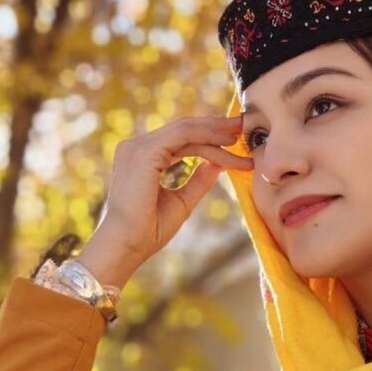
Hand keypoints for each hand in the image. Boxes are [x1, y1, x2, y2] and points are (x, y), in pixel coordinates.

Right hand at [89, 114, 253, 278]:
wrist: (127, 245)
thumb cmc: (148, 230)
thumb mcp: (181, 201)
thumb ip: (198, 181)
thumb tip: (218, 166)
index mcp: (141, 158)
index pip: (180, 141)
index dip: (209, 139)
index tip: (236, 146)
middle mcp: (136, 147)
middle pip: (183, 130)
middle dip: (215, 127)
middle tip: (243, 125)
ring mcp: (138, 146)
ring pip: (186, 130)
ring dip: (215, 130)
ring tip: (241, 132)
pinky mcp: (145, 151)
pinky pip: (183, 135)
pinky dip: (207, 136)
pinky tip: (227, 143)